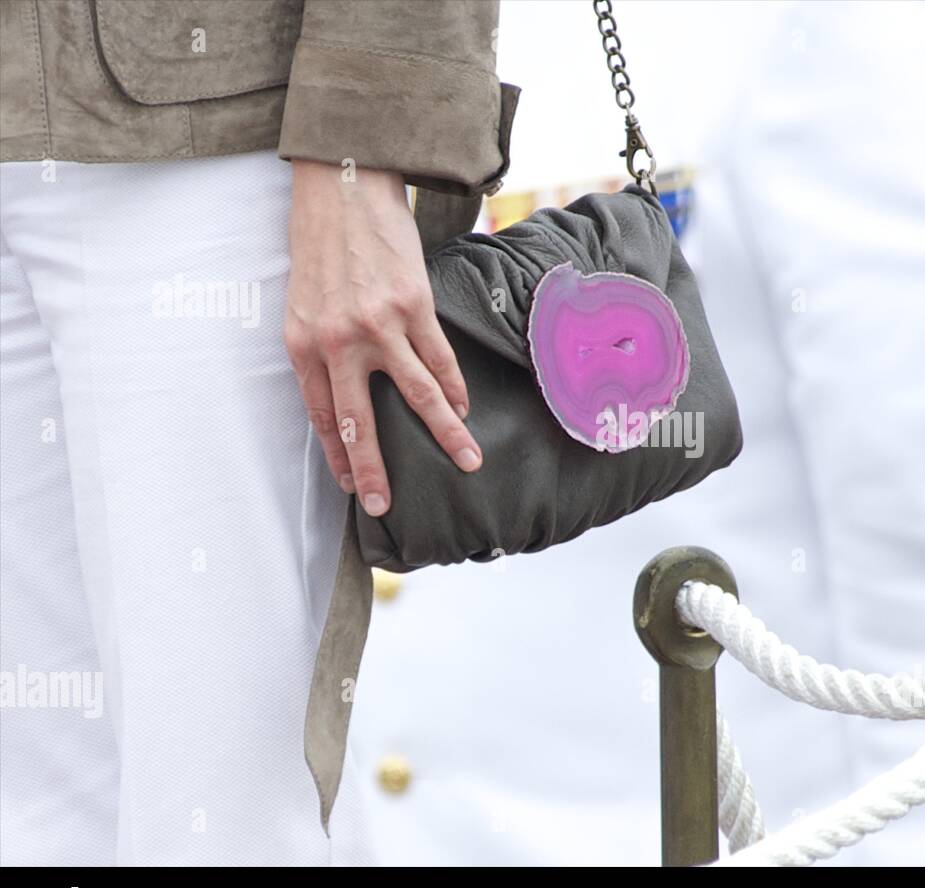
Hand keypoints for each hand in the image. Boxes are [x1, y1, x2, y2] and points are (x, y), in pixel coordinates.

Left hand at [284, 159, 481, 517]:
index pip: (321, 416)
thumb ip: (319, 348)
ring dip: (445, 434)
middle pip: (360, 421)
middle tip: (385, 505)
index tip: (348, 486)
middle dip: (374, 470)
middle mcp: (337, 342)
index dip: (336, 455)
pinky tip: (464, 409)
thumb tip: (343, 389)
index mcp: (303, 345)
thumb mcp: (302, 303)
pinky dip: (455, 389)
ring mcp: (378, 326)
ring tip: (467, 460)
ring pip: (417, 396)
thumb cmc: (321, 246)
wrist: (342, 190)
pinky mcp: (413, 306)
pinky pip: (439, 360)